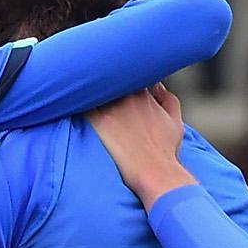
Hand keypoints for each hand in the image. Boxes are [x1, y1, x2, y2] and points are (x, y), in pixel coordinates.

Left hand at [86, 84, 196, 204]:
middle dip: (106, 80)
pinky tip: (72, 105)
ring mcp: (112, 107)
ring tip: (82, 93)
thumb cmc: (165, 152)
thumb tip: (158, 88)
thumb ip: (169, 101)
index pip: (130, 73)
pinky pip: (82, 104)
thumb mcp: (175, 123)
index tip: (117, 84)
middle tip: (99, 86)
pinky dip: (78, 102)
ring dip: (91, 89)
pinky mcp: (98, 121)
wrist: (154, 173)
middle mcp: (128, 95)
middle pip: (110, 77)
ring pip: (95, 88)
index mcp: (144, 93)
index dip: (122, 77)